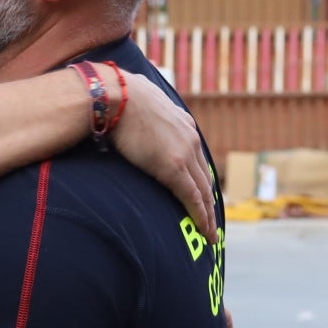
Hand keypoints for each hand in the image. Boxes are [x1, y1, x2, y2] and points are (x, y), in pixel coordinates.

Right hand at [107, 71, 217, 245]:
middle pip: (204, 176)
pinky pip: (192, 198)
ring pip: (203, 190)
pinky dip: (201, 216)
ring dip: (208, 213)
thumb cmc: (118, 97)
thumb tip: (127, 114)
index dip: (200, 178)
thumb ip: (143, 114)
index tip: (202, 193)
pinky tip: (204, 230)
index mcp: (182, 123)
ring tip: (209, 232)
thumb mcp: (140, 103)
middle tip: (211, 219)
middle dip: (209, 200)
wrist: (116, 95)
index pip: (196, 157)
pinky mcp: (174, 167)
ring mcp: (185, 153)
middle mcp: (190, 138)